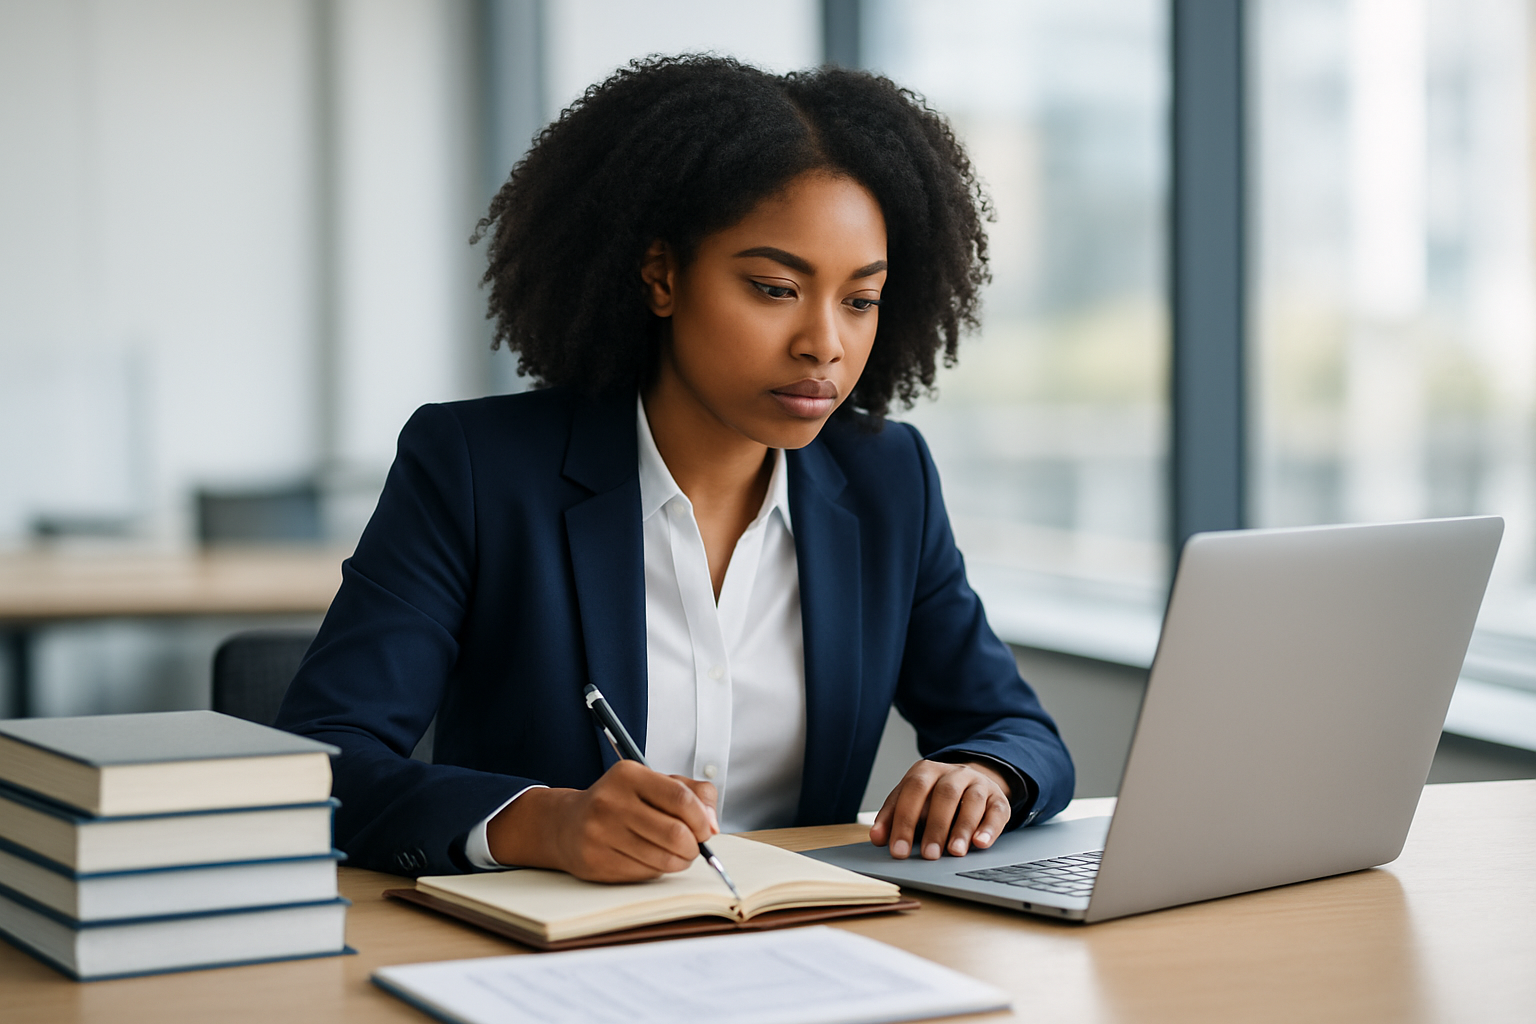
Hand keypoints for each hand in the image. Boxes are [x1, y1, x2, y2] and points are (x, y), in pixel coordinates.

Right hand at [485, 761, 717, 881]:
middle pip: (675, 833)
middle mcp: (610, 801)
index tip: (706, 829)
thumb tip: (712, 824)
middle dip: (694, 847)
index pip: (681, 799)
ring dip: (679, 861)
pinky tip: (650, 859)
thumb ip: (694, 794)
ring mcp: (599, 833)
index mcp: (628, 775)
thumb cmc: (622, 803)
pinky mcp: (595, 861)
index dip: (702, 819)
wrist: (568, 824)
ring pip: (663, 859)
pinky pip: (645, 873)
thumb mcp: (655, 784)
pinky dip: (657, 870)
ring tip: (675, 854)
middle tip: (693, 847)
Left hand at [869, 759, 1011, 859]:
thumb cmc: (934, 797)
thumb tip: (878, 837)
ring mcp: (979, 784)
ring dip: (962, 828)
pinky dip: (989, 829)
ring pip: (972, 801)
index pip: (913, 790)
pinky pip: (997, 811)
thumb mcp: (911, 800)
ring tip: (954, 852)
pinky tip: (980, 844)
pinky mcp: (998, 799)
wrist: (970, 781)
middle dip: (935, 827)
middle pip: (945, 795)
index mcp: (926, 771)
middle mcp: (954, 773)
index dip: (904, 821)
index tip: (898, 850)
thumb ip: (893, 815)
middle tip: (928, 856)